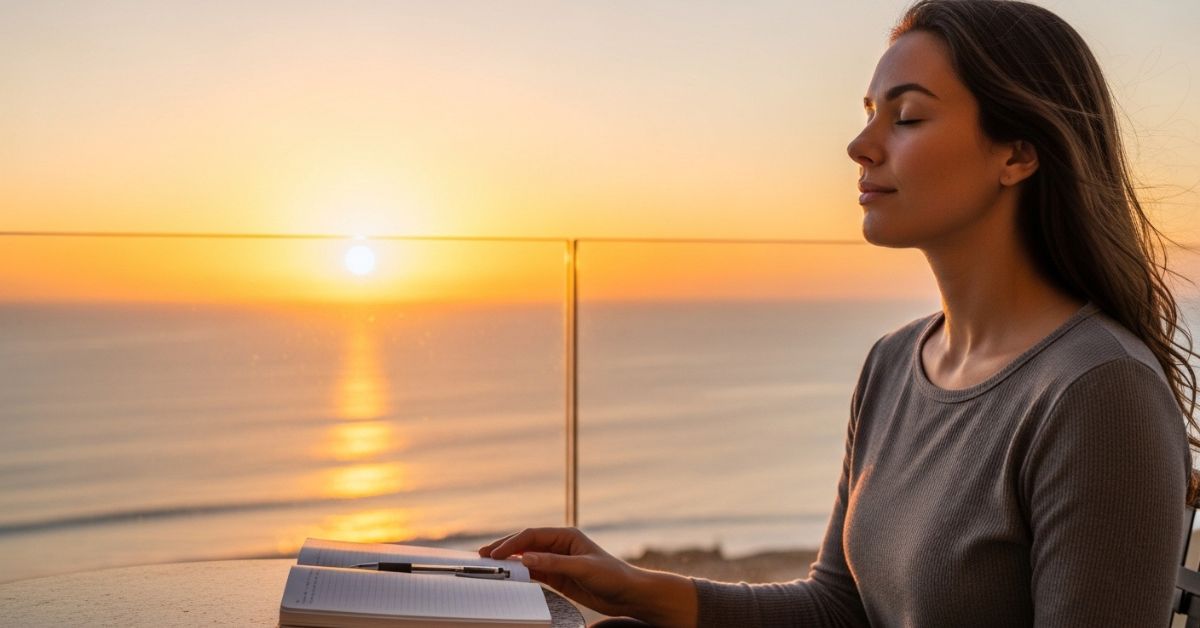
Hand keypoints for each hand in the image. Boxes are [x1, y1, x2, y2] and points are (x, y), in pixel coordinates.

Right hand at [478, 527, 643, 617]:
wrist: (628, 594)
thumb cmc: (613, 575)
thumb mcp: (584, 568)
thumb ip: (554, 563)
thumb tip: (526, 558)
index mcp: (566, 536)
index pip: (532, 536)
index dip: (512, 543)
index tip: (496, 553)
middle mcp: (560, 546)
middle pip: (525, 544)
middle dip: (504, 547)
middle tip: (482, 554)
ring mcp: (558, 561)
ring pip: (527, 558)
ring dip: (509, 561)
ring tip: (490, 564)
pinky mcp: (558, 577)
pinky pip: (534, 572)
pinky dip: (520, 573)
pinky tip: (509, 576)